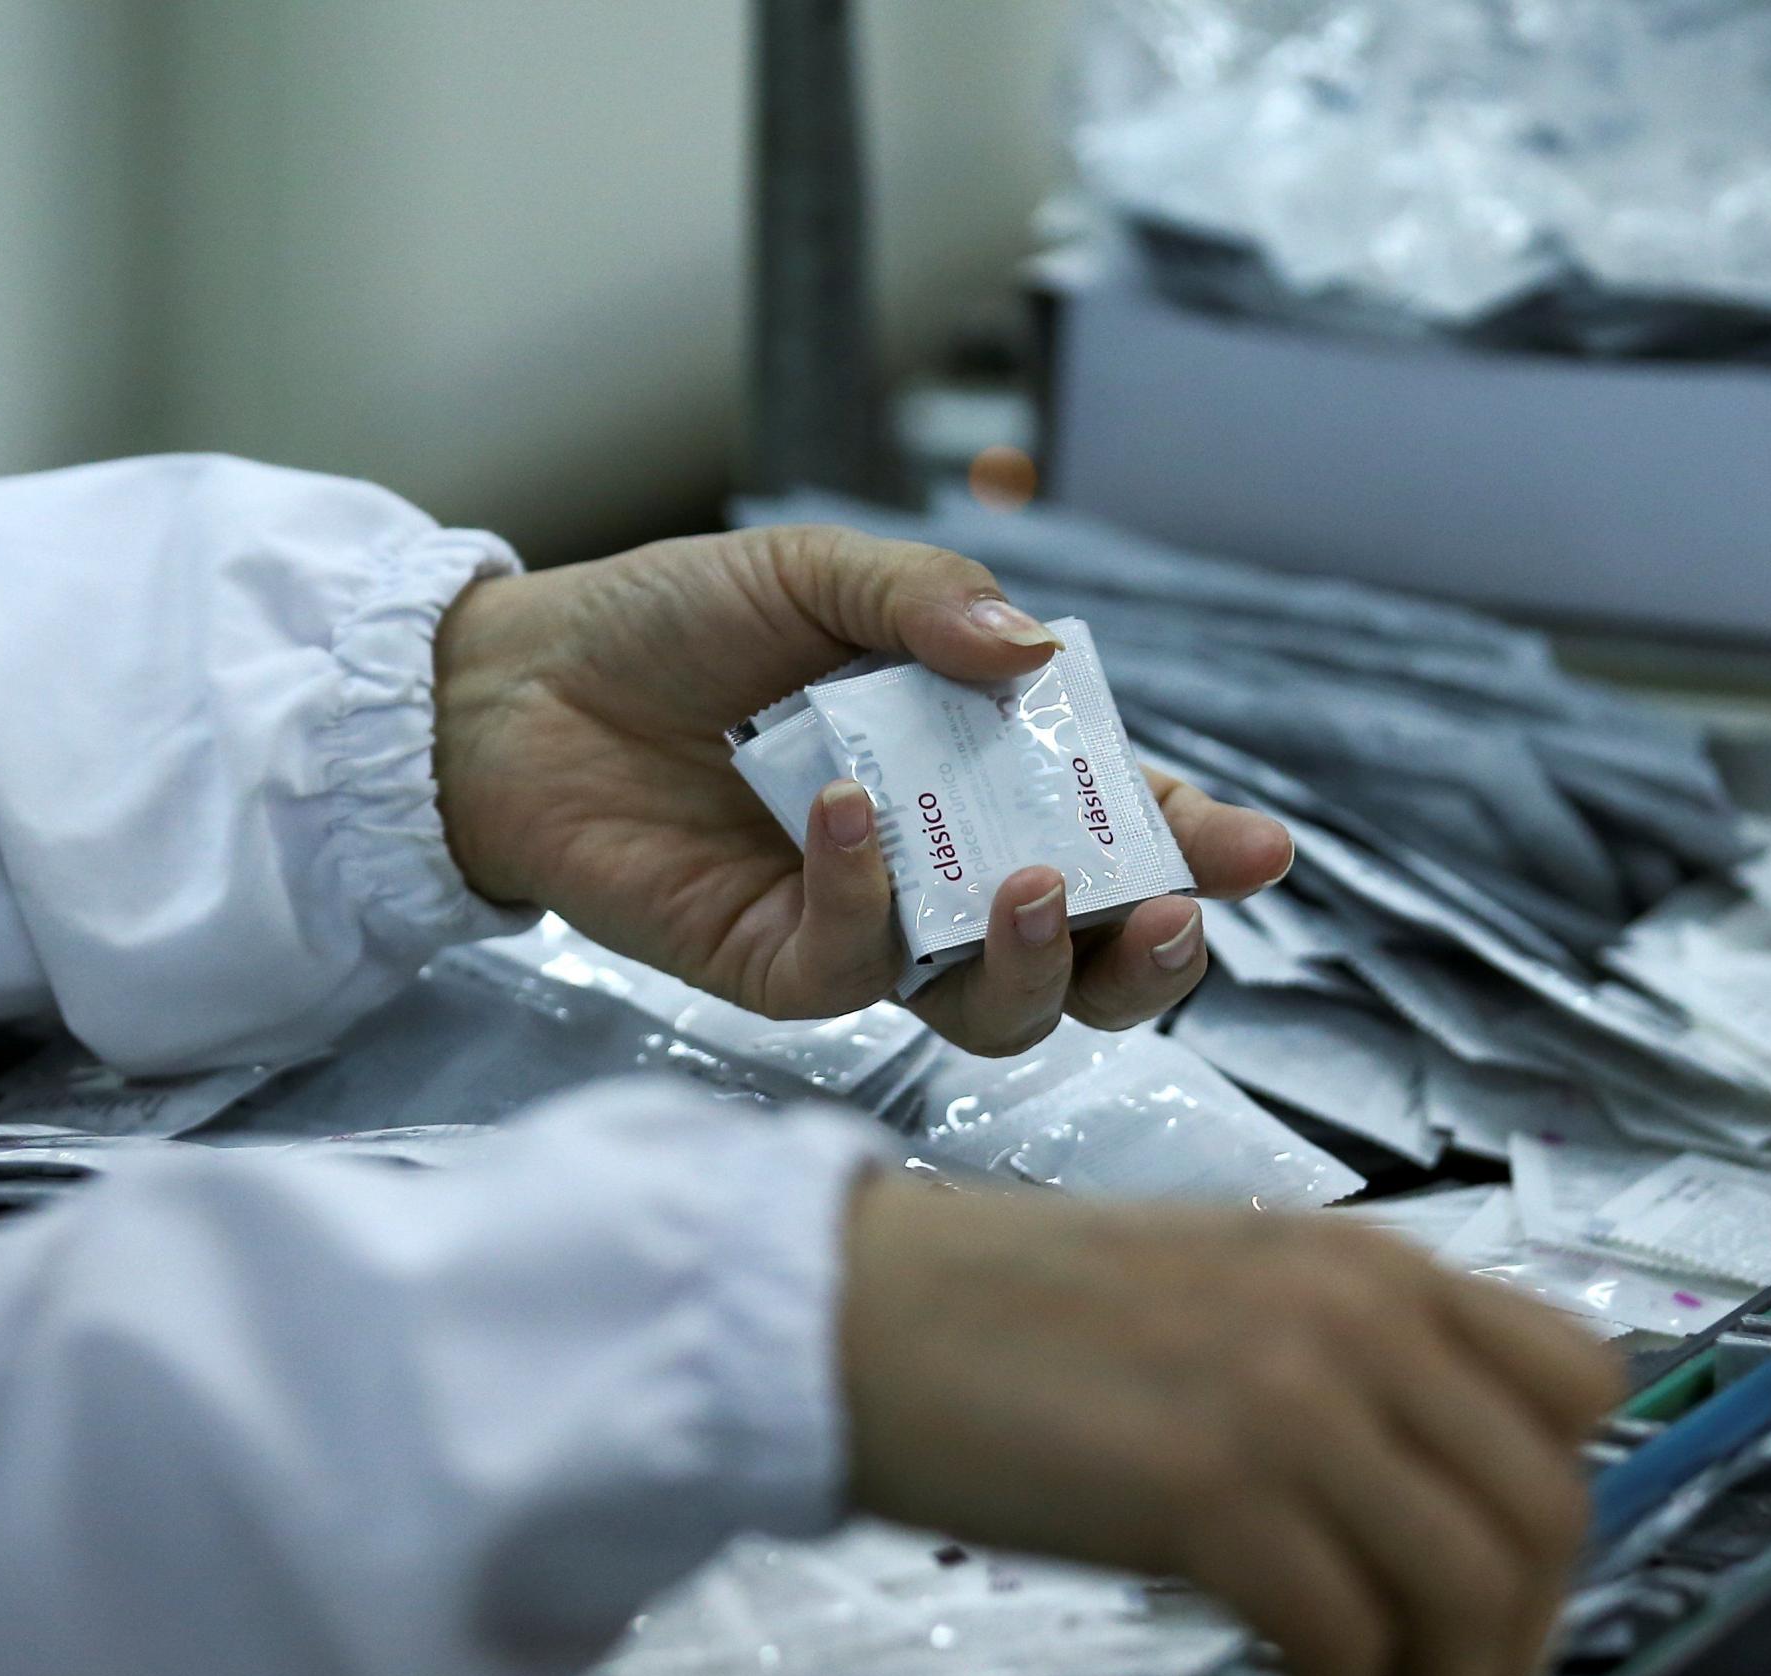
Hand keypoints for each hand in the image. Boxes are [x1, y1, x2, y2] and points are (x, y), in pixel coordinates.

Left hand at [431, 525, 1293, 1054]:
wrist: (516, 687)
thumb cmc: (670, 626)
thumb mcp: (816, 574)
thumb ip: (926, 601)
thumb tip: (1035, 652)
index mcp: (981, 773)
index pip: (1115, 828)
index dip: (1192, 846)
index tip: (1255, 849)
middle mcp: (944, 868)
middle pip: (1090, 957)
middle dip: (1154, 954)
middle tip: (1174, 912)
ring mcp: (869, 929)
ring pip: (997, 1007)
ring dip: (1040, 962)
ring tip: (1037, 891)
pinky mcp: (778, 967)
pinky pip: (856, 968)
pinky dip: (868, 895)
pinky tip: (843, 815)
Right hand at [838, 1176, 1622, 1675]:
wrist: (858, 1311)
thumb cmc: (1008, 1312)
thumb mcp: (1221, 1289)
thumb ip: (1339, 1354)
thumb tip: (1420, 1492)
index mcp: (1366, 1261)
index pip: (1579, 1380)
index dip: (1556, 1508)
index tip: (1505, 1592)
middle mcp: (1357, 1315)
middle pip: (1544, 1509)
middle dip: (1522, 1645)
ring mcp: (1291, 1397)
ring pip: (1470, 1588)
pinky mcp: (1212, 1490)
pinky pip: (1351, 1645)